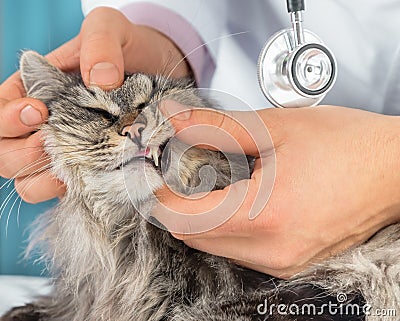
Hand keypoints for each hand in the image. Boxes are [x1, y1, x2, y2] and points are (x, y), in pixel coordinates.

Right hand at [0, 7, 189, 202]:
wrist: (157, 71)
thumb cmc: (126, 48)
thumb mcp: (110, 29)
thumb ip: (100, 44)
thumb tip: (101, 80)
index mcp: (33, 90)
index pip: (1, 111)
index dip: (8, 118)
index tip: (38, 112)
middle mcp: (42, 125)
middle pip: (5, 153)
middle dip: (21, 153)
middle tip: (51, 142)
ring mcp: (64, 150)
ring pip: (28, 181)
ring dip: (42, 180)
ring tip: (70, 168)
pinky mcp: (89, 167)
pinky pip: (65, 189)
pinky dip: (70, 190)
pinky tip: (91, 179)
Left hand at [153, 102, 399, 277]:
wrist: (393, 170)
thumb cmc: (348, 147)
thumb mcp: (275, 127)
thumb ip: (215, 126)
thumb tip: (176, 119)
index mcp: (264, 214)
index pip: (182, 219)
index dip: (158, 195)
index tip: (155, 174)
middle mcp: (271, 249)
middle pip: (193, 235)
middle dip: (178, 204)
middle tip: (184, 171)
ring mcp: (281, 261)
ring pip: (214, 245)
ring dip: (203, 215)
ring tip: (216, 181)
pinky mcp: (289, 262)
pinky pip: (239, 250)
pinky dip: (227, 225)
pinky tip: (241, 198)